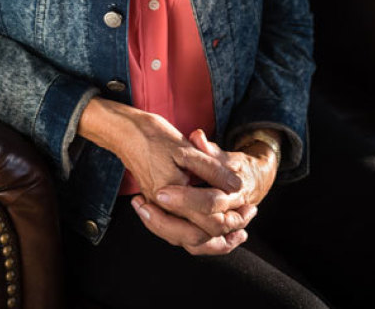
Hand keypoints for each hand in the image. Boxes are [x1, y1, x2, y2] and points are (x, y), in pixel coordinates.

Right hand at [77, 102, 257, 254]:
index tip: (249, 205)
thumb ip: (211, 169)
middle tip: (248, 215)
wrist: (125, 132)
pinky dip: (198, 235)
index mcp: (171, 196)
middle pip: (199, 237)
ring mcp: (158, 210)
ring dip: (214, 239)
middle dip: (227, 231)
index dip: (232, 215)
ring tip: (236, 232)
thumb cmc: (153, 136)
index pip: (208, 219)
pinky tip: (212, 228)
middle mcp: (163, 210)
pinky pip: (178, 233)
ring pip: (187, 241)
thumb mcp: (185, 148)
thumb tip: (236, 186)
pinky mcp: (157, 207)